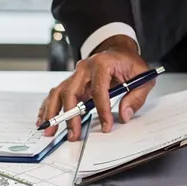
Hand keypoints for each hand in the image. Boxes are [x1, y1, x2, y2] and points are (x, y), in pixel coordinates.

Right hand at [39, 35, 155, 140]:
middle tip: (73, 134)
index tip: (106, 126)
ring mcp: (75, 74)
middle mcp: (84, 68)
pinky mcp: (71, 82)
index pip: (99, 89)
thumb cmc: (129, 64)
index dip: (102, 110)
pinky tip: (44, 120)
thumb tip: (124, 115)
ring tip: (50, 130)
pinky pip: (56, 94)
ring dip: (52, 112)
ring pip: (58, 92)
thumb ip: (135, 97)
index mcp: (102, 64)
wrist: (118, 51)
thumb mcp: (142, 77)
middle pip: (71, 91)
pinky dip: (48, 107)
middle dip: (71, 115)